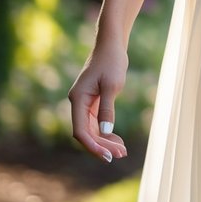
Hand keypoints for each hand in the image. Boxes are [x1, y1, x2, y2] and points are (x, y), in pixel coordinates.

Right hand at [68, 40, 128, 162]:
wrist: (111, 45)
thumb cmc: (111, 61)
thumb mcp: (112, 85)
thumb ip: (107, 109)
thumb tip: (105, 132)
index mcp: (78, 99)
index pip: (80, 131)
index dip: (93, 146)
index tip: (108, 156)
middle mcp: (77, 103)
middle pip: (86, 133)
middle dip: (102, 146)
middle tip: (121, 154)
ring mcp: (84, 103)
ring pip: (91, 130)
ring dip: (105, 141)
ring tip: (122, 151)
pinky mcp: (92, 102)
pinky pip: (96, 123)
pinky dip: (106, 132)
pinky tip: (117, 140)